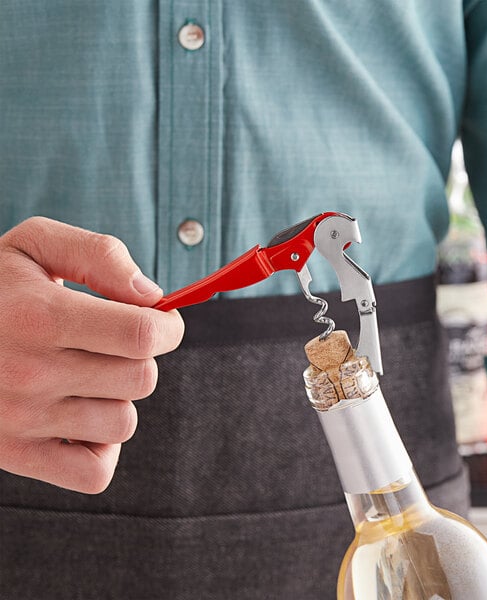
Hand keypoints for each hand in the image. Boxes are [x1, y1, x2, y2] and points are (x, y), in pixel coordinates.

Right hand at [0, 217, 183, 492]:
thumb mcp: (36, 246)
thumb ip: (99, 256)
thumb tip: (152, 297)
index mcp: (40, 316)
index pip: (141, 334)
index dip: (167, 327)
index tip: (163, 322)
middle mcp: (30, 373)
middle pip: (141, 378)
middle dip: (141, 357)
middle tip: (113, 344)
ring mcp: (21, 420)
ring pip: (123, 423)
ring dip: (119, 398)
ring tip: (86, 376)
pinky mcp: (16, 455)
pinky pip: (94, 472)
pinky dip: (101, 447)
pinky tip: (82, 416)